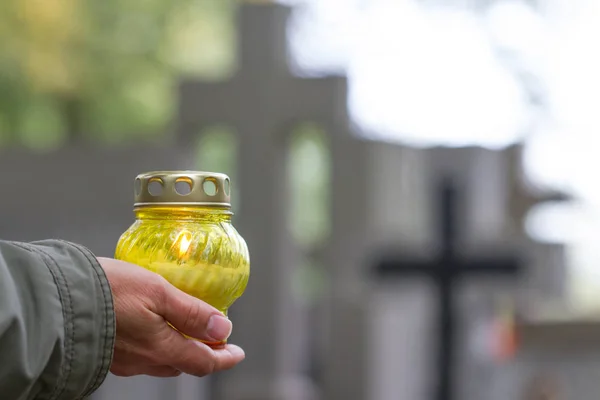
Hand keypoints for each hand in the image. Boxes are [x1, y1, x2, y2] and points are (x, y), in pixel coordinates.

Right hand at [97, 257, 244, 377]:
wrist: (57, 299)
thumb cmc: (108, 291)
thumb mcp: (159, 292)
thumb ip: (191, 312)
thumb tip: (222, 328)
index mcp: (161, 348)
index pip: (203, 361)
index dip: (224, 358)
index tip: (237, 353)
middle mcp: (144, 360)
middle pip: (183, 363)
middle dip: (203, 352)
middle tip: (215, 337)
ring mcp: (123, 360)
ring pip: (161, 360)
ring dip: (179, 349)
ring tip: (187, 330)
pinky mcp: (106, 352)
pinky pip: (140, 355)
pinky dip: (156, 344)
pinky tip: (153, 327)